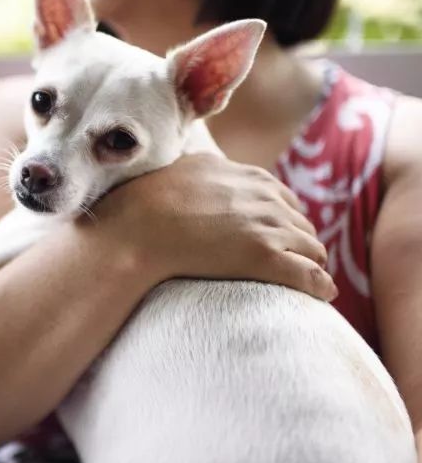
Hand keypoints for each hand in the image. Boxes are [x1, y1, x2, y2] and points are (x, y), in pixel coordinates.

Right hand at [88, 154, 336, 300]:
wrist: (139, 226)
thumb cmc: (151, 201)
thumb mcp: (188, 167)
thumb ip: (209, 168)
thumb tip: (209, 167)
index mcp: (251, 177)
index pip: (284, 199)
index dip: (282, 220)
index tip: (276, 236)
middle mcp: (266, 198)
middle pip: (302, 224)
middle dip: (299, 243)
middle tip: (290, 262)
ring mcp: (268, 227)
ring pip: (312, 248)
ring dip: (310, 263)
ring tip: (306, 281)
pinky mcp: (265, 257)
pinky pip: (309, 275)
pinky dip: (320, 286)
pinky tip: (323, 296)